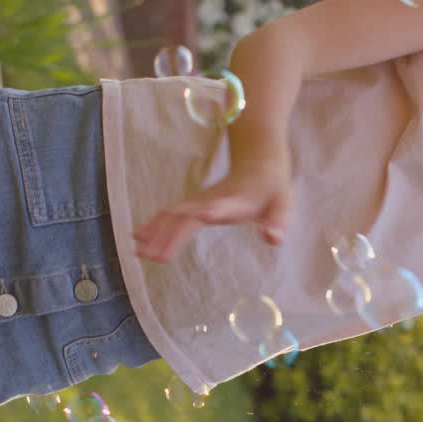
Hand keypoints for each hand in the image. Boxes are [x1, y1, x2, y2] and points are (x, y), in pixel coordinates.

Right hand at [133, 144, 292, 262]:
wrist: (259, 164)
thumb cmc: (273, 191)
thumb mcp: (283, 207)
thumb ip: (278, 223)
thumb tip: (274, 239)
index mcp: (235, 201)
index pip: (220, 207)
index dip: (210, 212)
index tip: (195, 218)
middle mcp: (212, 200)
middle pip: (187, 216)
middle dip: (169, 235)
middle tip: (153, 257)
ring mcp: (200, 201)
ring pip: (174, 215)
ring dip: (156, 232)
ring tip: (140, 253)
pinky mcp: (195, 204)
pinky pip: (171, 214)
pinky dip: (155, 225)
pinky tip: (139, 237)